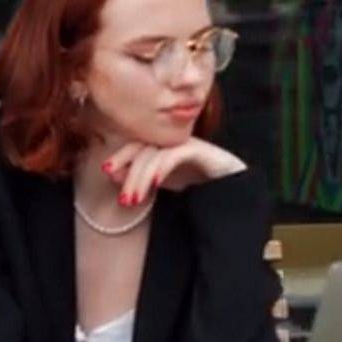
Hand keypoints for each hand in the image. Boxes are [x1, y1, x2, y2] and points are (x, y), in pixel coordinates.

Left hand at [102, 138, 246, 205]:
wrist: (235, 194)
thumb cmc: (199, 189)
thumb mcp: (164, 185)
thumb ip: (141, 179)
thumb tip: (112, 172)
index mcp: (165, 146)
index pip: (138, 145)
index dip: (121, 156)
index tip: (107, 171)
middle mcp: (175, 142)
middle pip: (145, 146)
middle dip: (128, 167)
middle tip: (122, 194)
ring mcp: (189, 144)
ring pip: (157, 152)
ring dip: (142, 176)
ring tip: (134, 199)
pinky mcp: (202, 150)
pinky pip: (176, 154)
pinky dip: (162, 168)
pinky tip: (154, 183)